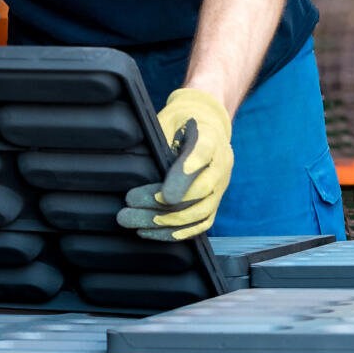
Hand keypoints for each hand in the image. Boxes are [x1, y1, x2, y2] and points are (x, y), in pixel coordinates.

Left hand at [118, 88, 232, 241]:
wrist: (205, 122)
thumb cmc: (179, 122)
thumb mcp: (168, 120)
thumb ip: (160, 141)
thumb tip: (137, 169)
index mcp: (210, 135)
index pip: (203, 151)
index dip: (185, 173)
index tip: (164, 194)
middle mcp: (222, 162)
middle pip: (201, 190)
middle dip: (165, 204)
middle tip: (131, 204)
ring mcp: (221, 184)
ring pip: (200, 211)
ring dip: (167, 222)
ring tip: (135, 223)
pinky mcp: (216, 201)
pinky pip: (202, 223)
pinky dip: (178, 232)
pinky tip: (152, 232)